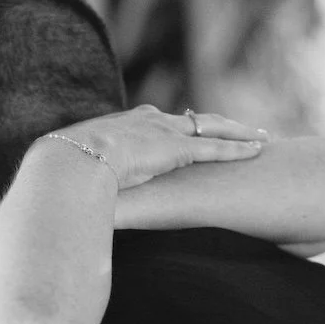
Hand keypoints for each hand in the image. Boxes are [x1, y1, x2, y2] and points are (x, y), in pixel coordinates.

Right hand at [52, 105, 267, 190]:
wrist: (70, 162)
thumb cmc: (64, 171)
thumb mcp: (75, 173)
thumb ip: (86, 182)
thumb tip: (76, 204)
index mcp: (124, 126)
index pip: (158, 123)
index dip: (176, 127)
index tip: (188, 129)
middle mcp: (149, 122)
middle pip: (192, 120)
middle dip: (216, 123)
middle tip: (238, 127)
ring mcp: (164, 134)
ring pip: (212, 128)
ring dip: (238, 132)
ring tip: (260, 137)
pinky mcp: (176, 149)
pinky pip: (215, 148)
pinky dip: (238, 149)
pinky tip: (258, 150)